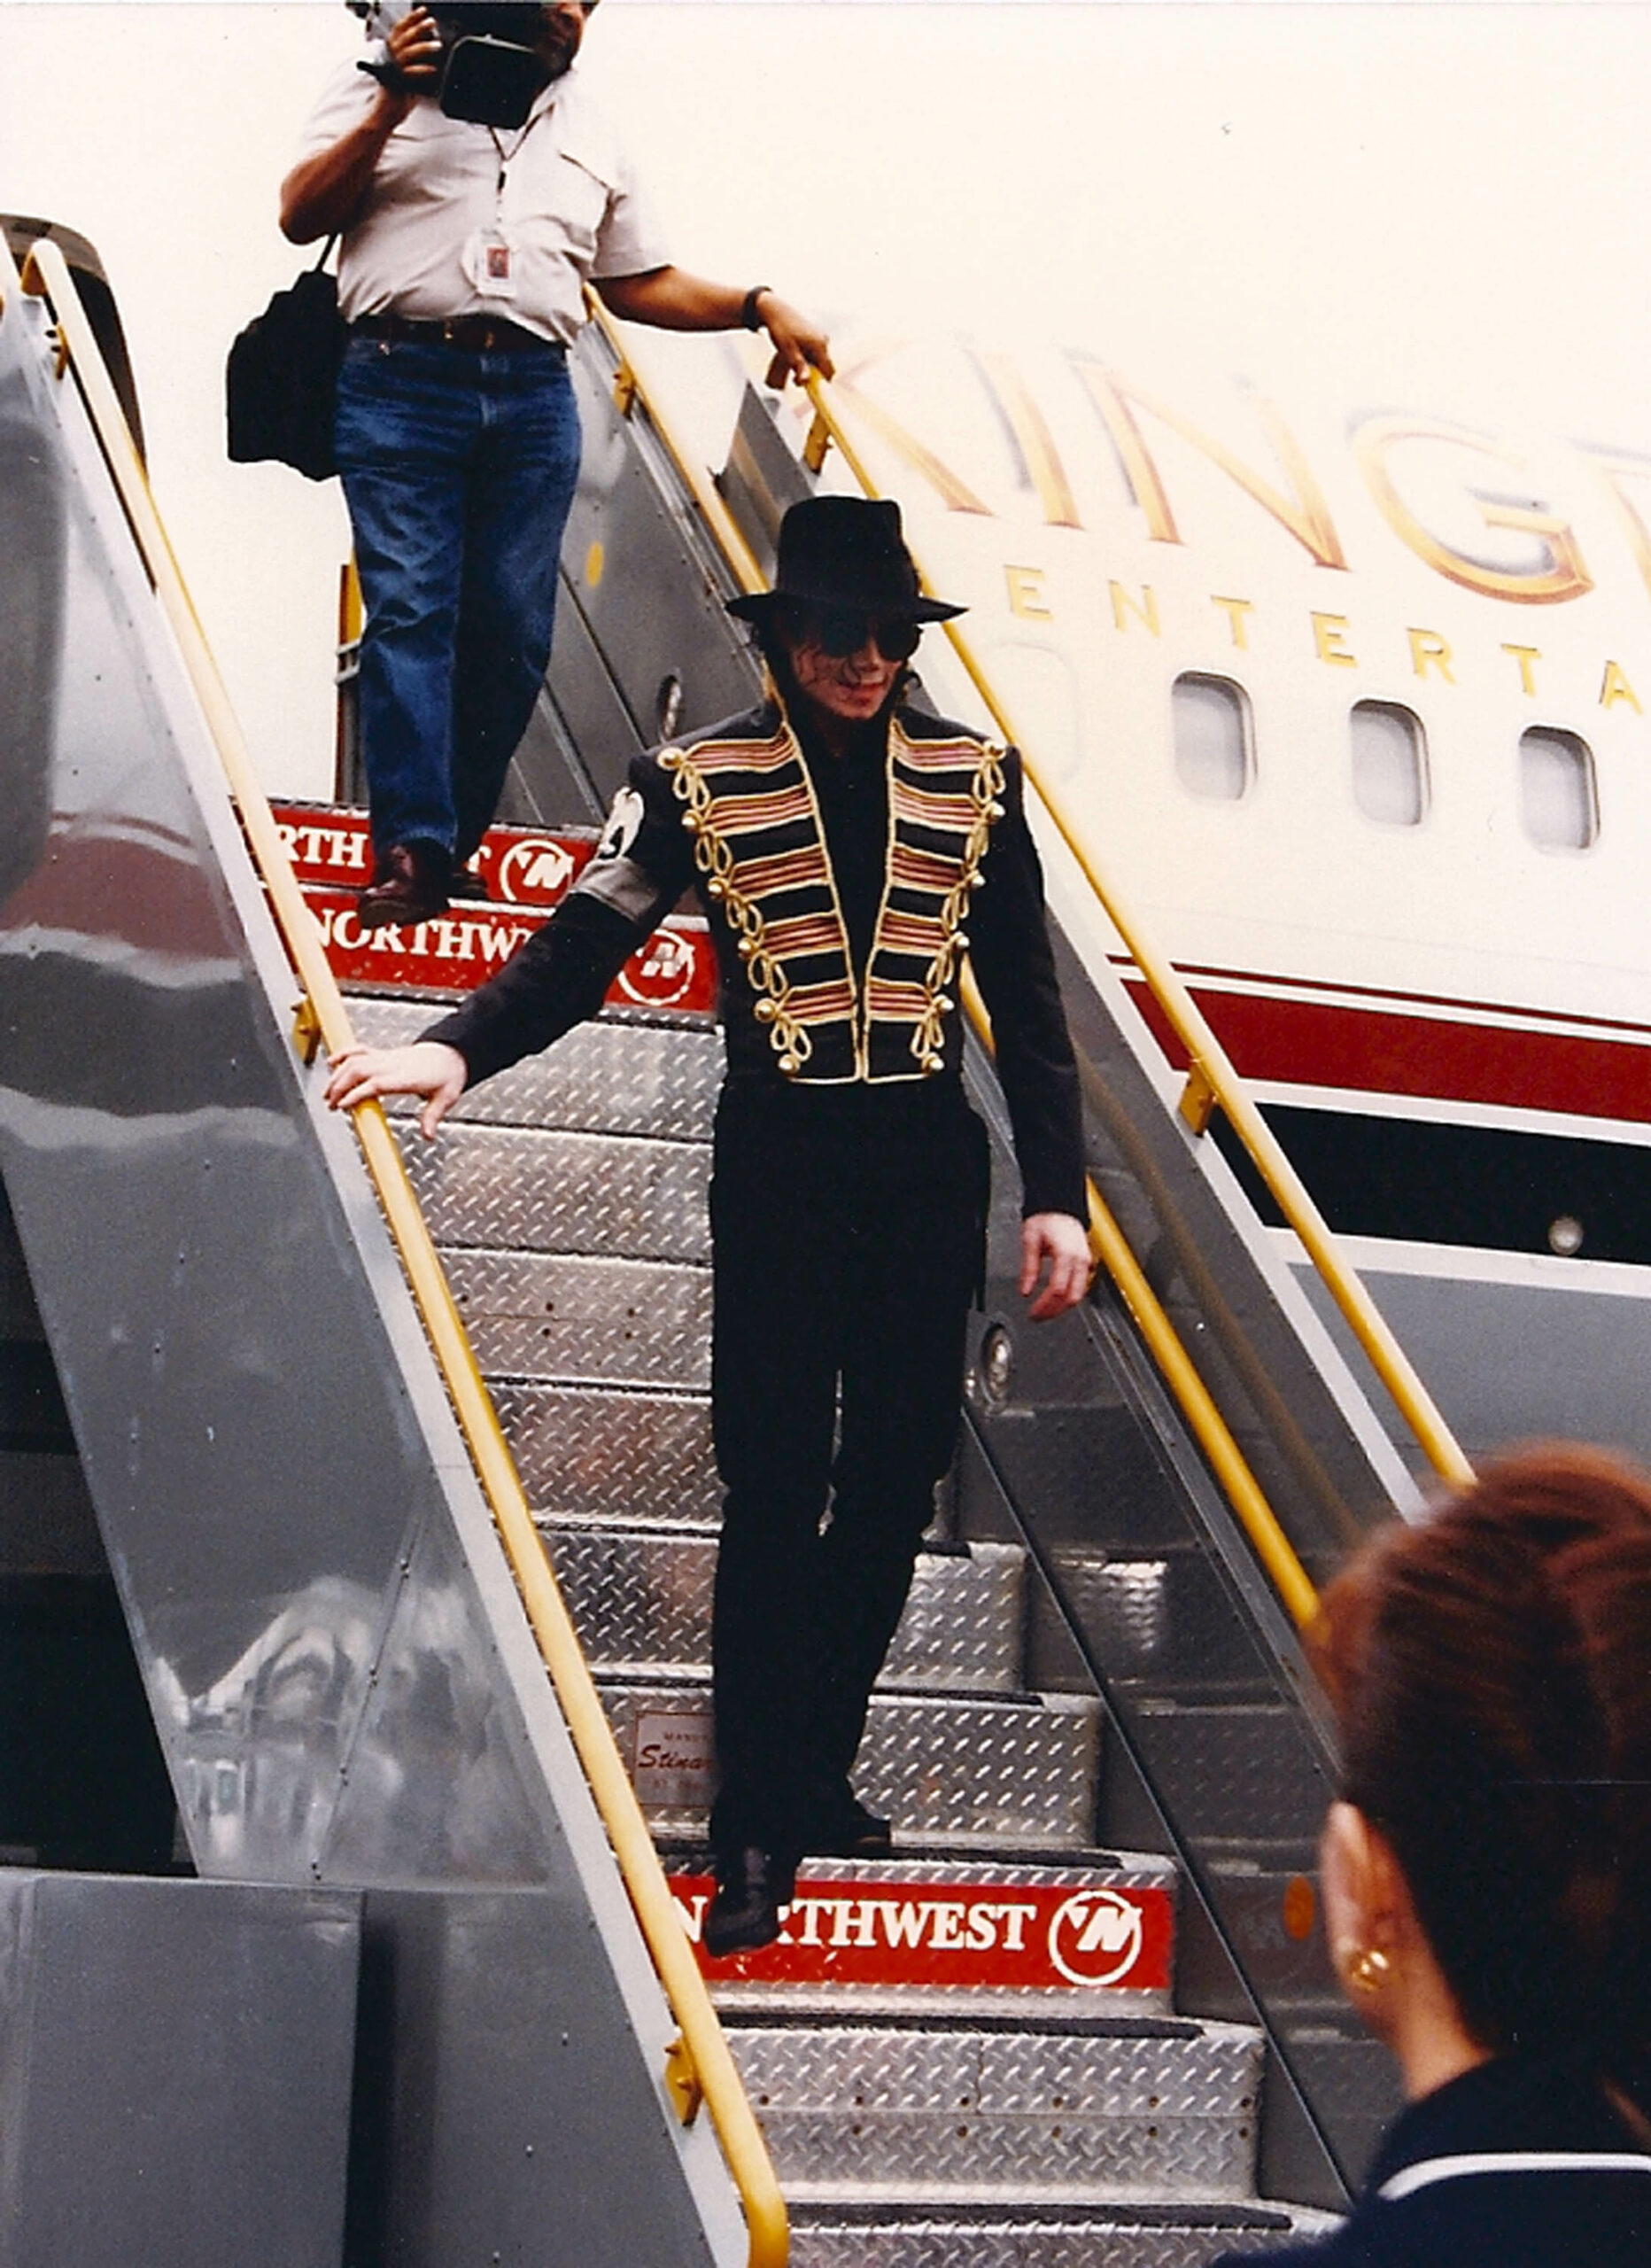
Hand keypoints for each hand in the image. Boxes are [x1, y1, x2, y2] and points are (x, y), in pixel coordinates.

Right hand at [323, 1040, 466, 1140]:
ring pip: (355, 1060)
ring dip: (337, 1075)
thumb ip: (433, 1117)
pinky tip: (331, 1062)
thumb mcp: (445, 1098)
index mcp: (406, 1076)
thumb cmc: (447, 1075)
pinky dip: (343, 1054)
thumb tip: (428, 1135)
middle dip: (340, 1086)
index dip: (357, 1093)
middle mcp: (392, 1064)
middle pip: (359, 1070)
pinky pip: (359, 1049)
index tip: (342, 1105)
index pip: (376, 1083)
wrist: (451, 1054)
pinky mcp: (382, 1054)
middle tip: (330, 1105)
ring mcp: (386, 1057)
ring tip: (327, 1093)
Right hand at [383, 5, 442, 89]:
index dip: (411, 18)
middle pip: (404, 37)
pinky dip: (422, 70)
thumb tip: (431, 45)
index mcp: (390, 51)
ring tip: (438, 45)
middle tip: (432, 22)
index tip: (423, 10)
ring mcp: (392, 70)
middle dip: (419, 27)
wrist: (386, 112)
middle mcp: (389, 57)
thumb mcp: (407, 71)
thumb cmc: (399, 94)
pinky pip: (410, 73)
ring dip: (424, 47)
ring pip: (408, 52)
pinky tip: (433, 70)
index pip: (400, 29)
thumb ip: (415, 58)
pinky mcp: (397, 83)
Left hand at [756, 293, 834, 386]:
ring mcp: (819, 337)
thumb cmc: (780, 328)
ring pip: (816, 360)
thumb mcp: (788, 351)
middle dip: (810, 375)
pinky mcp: (813, 336)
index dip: (820, 383)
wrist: (774, 310)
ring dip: (805, 366)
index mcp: (820, 345)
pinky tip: (792, 353)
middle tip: (793, 377)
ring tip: (789, 363)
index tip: (809, 389)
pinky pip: (813, 353)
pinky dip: (804, 357)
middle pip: (822, 367)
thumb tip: (806, 381)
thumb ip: (799, 366)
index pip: (829, 371)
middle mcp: (823, 340)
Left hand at [1019, 1211, 1091, 1321]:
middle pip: (1072, 1297)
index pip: (1058, 1289)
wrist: (1060, 1206)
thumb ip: (1029, 1268)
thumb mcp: (1030, 1241)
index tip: (1033, 1313)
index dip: (1045, 1305)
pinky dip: (1069, 1297)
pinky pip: (1081, 1287)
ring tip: (1045, 1311)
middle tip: (1038, 1317)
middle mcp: (1080, 1261)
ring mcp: (1086, 1263)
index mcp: (1067, 1255)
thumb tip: (1025, 1291)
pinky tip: (1056, 1300)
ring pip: (1079, 1295)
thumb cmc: (1047, 1219)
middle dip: (1054, 1311)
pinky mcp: (1086, 1263)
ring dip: (1062, 1307)